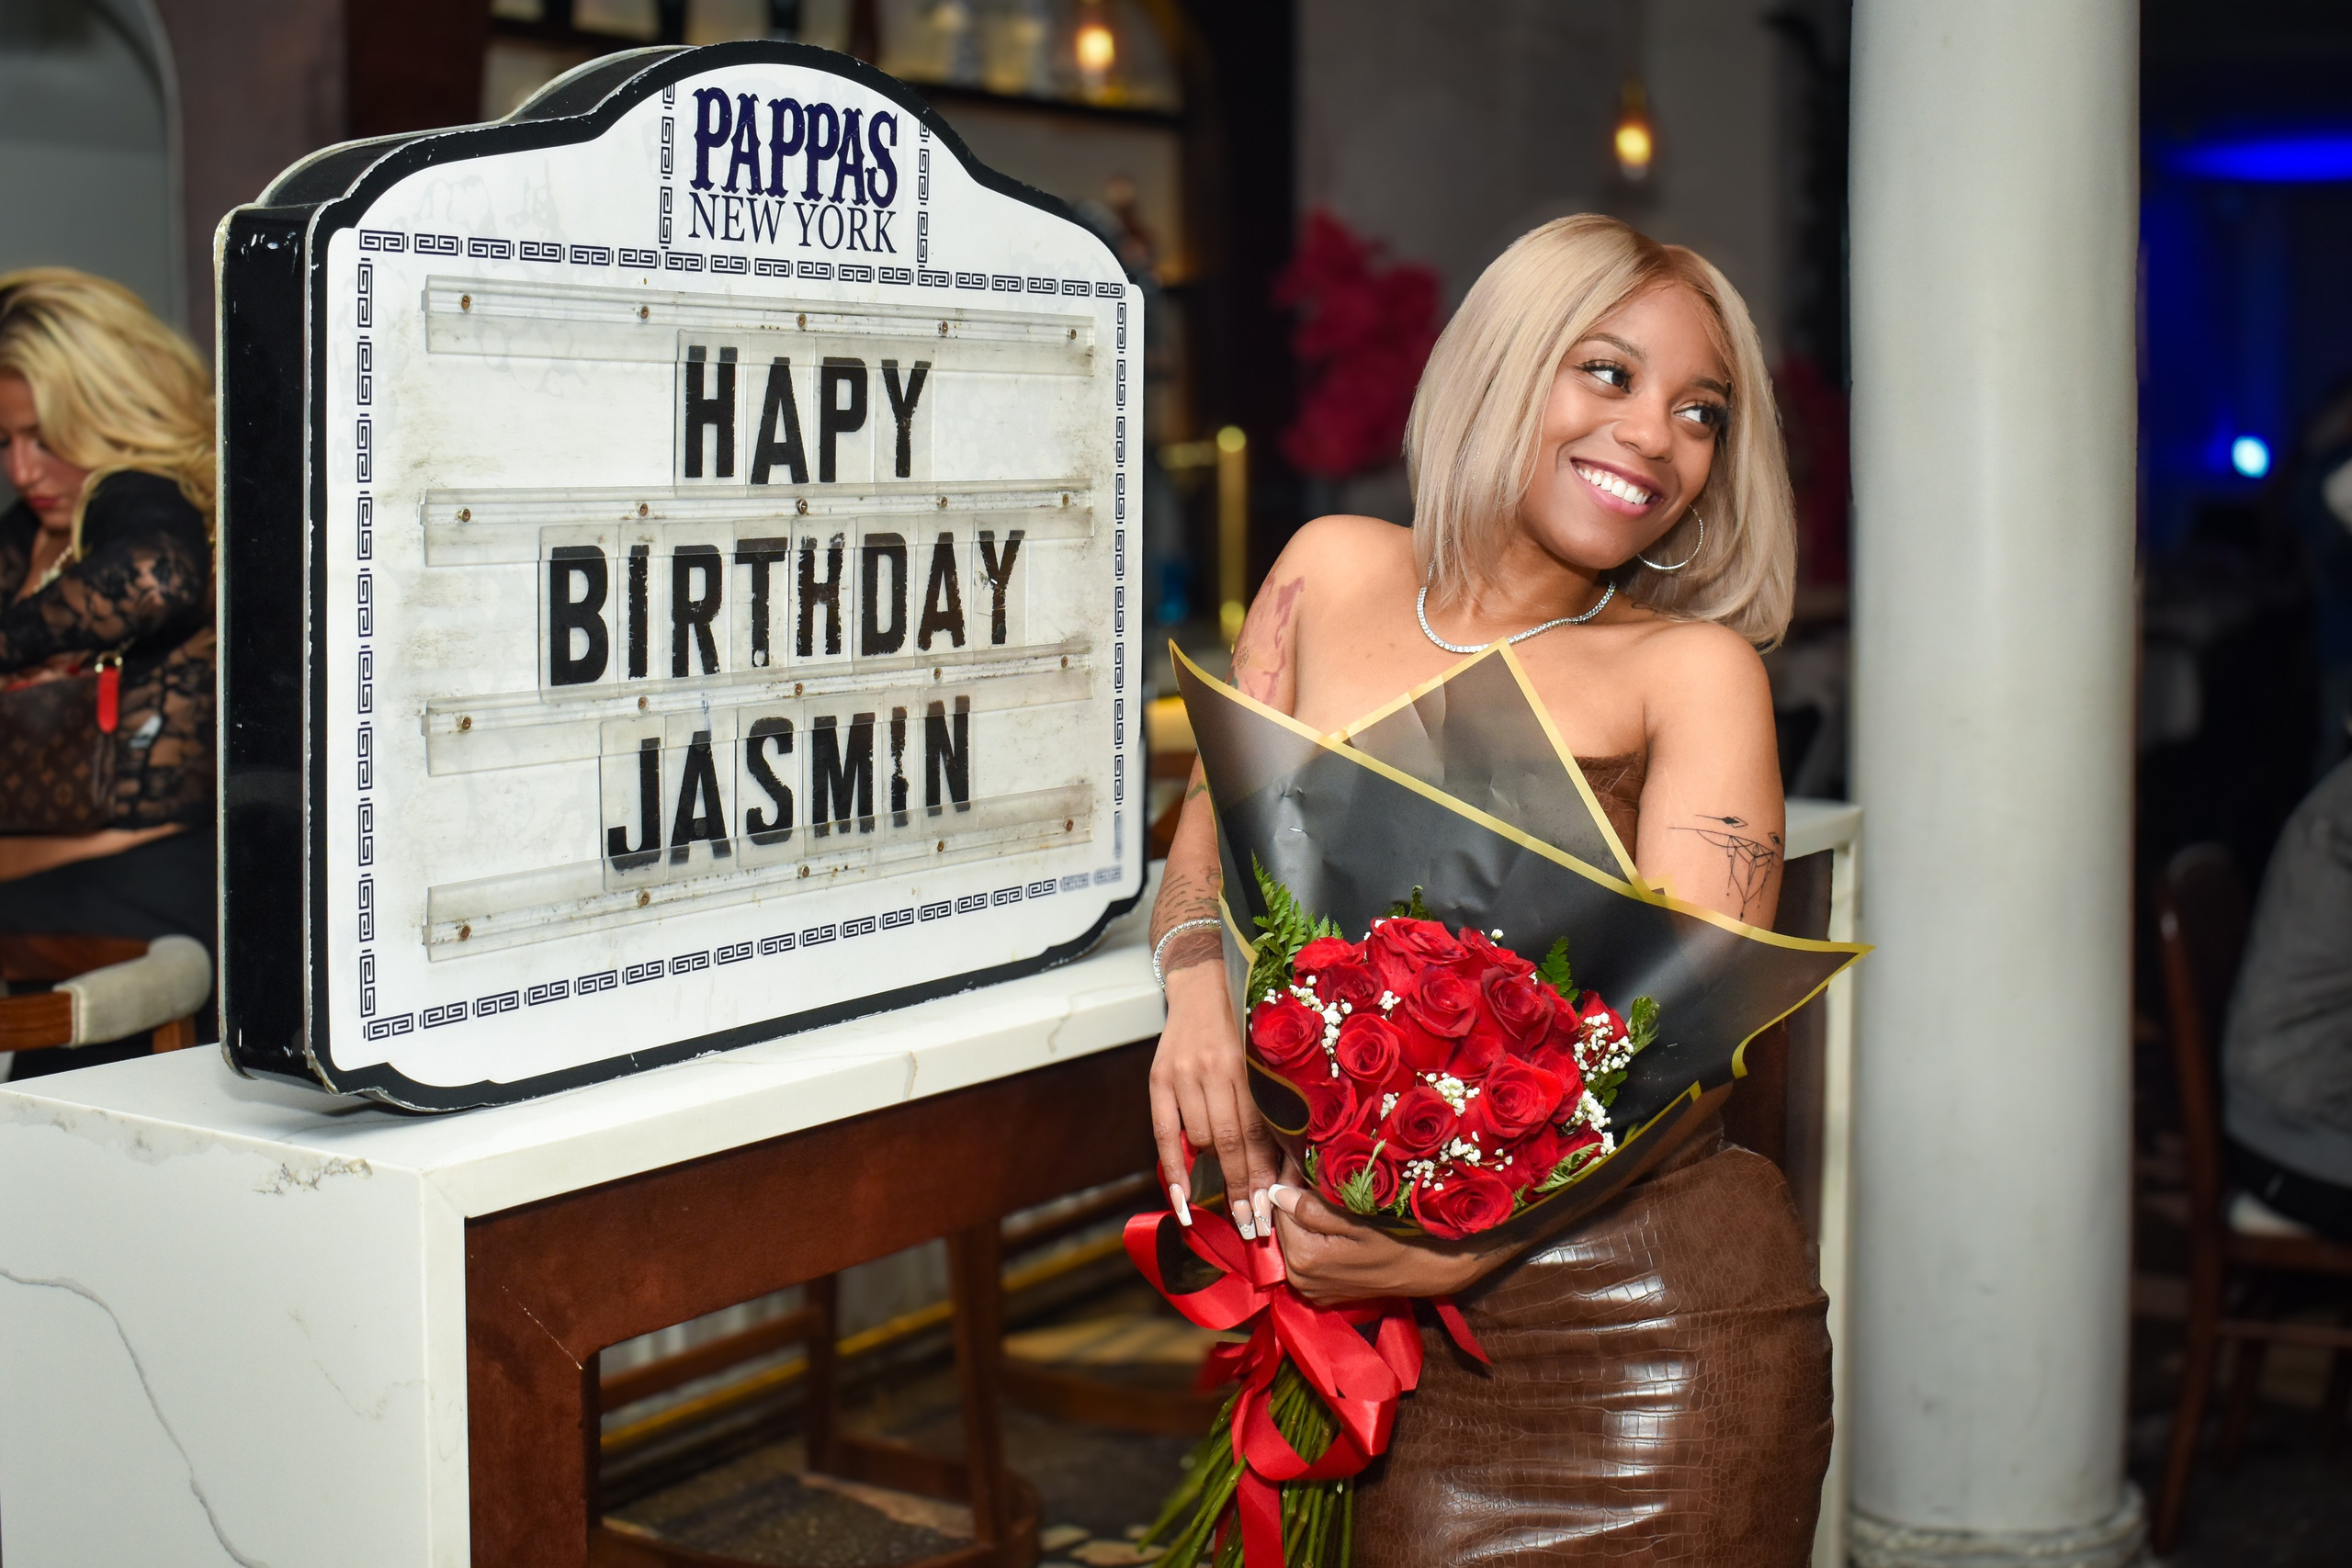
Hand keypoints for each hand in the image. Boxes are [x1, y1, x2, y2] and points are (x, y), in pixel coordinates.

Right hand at [1150, 962, 1283, 1239]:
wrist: (1202, 981)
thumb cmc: (1243, 1024)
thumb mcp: (1264, 1056)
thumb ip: (1270, 1103)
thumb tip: (1284, 1164)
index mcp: (1252, 1064)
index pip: (1260, 1131)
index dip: (1265, 1174)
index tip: (1273, 1210)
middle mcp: (1218, 1068)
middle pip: (1232, 1142)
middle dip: (1243, 1189)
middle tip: (1253, 1227)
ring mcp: (1185, 1073)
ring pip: (1203, 1139)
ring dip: (1218, 1174)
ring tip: (1232, 1205)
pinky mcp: (1159, 1078)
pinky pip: (1166, 1134)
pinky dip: (1175, 1170)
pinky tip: (1182, 1201)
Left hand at [1267, 1181, 1493, 1302]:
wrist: (1422, 1272)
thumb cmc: (1394, 1241)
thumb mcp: (1356, 1220)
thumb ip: (1313, 1209)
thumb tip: (1276, 1191)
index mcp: (1304, 1258)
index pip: (1280, 1211)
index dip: (1288, 1185)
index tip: (1299, 1164)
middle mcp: (1299, 1278)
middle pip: (1284, 1228)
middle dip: (1294, 1204)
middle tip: (1313, 1179)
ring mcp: (1308, 1289)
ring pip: (1293, 1242)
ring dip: (1303, 1222)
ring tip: (1324, 1201)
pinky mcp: (1318, 1293)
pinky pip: (1304, 1259)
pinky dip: (1312, 1241)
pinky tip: (1330, 1228)